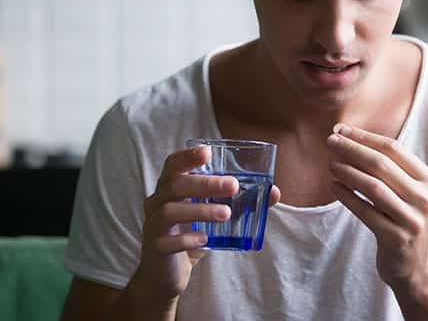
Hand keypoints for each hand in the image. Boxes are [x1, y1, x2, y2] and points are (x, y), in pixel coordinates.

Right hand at [132, 146, 281, 308]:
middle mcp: (157, 202)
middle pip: (174, 185)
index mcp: (170, 188)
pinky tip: (204, 239)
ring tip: (226, 213)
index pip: (173, 165)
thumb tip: (274, 191)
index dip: (187, 156)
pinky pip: (167, 241)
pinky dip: (187, 239)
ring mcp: (153, 225)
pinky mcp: (155, 248)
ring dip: (200, 210)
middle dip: (204, 183)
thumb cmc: (191, 234)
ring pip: (170, 211)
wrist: (167, 274)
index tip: (208, 153)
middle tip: (233, 185)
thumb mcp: (215, 216)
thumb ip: (241, 202)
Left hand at [326, 124, 427, 290]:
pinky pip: (366, 212)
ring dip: (348, 172)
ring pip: (373, 187)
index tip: (342, 130)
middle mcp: (424, 198)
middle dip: (352, 150)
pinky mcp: (396, 238)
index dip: (365, 137)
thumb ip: (390, 168)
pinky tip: (334, 187)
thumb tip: (350, 138)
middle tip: (330, 141)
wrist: (419, 266)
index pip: (394, 149)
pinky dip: (348, 197)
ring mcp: (411, 219)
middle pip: (382, 165)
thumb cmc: (406, 220)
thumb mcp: (409, 192)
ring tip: (331, 164)